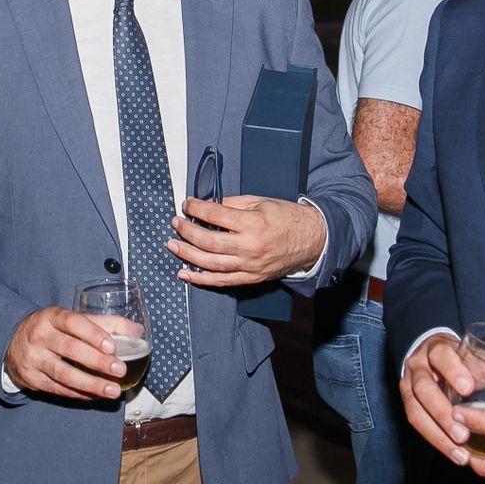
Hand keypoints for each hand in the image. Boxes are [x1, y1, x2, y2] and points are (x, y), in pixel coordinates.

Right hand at [4, 307, 125, 400]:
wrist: (11, 342)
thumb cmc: (51, 329)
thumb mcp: (71, 319)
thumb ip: (104, 323)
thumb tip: (136, 331)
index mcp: (51, 317)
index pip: (73, 322)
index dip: (93, 334)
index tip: (112, 346)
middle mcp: (39, 336)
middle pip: (70, 349)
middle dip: (97, 361)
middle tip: (120, 370)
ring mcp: (33, 358)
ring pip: (63, 374)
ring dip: (91, 384)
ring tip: (112, 390)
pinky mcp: (31, 378)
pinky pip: (57, 388)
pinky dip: (78, 393)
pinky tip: (94, 395)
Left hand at [167, 195, 325, 286]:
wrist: (312, 240)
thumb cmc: (287, 218)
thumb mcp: (261, 202)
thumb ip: (232, 204)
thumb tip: (207, 205)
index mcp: (253, 223)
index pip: (215, 215)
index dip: (196, 208)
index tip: (187, 204)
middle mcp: (249, 247)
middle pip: (208, 241)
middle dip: (187, 231)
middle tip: (176, 223)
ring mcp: (249, 265)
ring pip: (210, 263)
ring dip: (187, 254)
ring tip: (173, 245)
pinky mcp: (251, 278)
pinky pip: (221, 281)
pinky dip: (201, 278)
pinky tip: (185, 273)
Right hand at [399, 333, 474, 464]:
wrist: (435, 358)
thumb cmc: (466, 362)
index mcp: (438, 349)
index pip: (440, 356)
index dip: (453, 371)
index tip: (469, 389)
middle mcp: (418, 367)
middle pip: (423, 388)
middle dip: (442, 412)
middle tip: (463, 433)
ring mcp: (408, 387)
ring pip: (415, 411)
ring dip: (437, 434)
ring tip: (460, 453)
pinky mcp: (409, 405)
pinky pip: (417, 425)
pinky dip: (435, 441)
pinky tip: (455, 454)